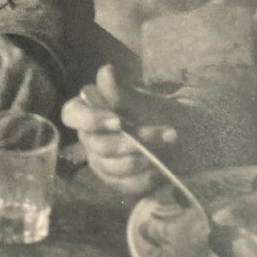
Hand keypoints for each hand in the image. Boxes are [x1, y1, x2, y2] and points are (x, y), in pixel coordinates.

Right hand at [60, 64, 178, 195]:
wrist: (184, 137)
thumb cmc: (157, 112)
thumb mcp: (142, 100)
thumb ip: (120, 91)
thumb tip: (106, 70)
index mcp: (89, 110)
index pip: (71, 114)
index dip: (90, 120)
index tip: (118, 122)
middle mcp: (89, 137)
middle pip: (97, 145)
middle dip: (131, 142)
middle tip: (164, 134)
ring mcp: (101, 162)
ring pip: (112, 167)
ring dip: (142, 159)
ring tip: (166, 148)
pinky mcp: (116, 182)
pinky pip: (125, 185)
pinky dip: (146, 178)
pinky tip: (161, 168)